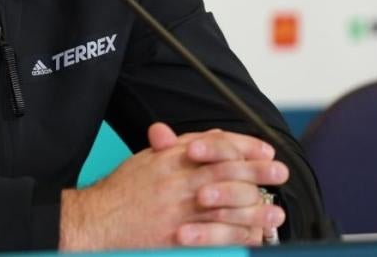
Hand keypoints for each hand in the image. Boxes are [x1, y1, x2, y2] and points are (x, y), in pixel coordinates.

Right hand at [59, 123, 287, 250]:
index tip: (265, 150)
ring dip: (255, 209)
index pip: (215, 146)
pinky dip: (237, 236)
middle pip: (226, 173)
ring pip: (226, 207)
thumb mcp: (148, 161)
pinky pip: (215, 237)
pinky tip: (254, 235)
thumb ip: (179, 148)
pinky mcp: (178, 238)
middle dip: (258, 172)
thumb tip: (211, 137)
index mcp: (170, 159)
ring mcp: (178, 212)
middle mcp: (176, 183)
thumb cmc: (121, 193)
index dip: (244, 147)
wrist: (96, 223)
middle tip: (280, 173)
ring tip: (275, 211)